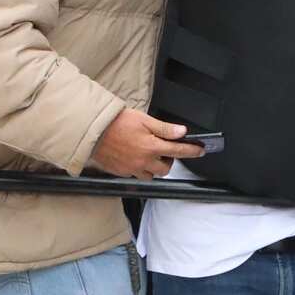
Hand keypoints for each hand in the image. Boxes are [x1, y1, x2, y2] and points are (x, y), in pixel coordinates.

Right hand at [90, 108, 205, 178]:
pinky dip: (138, 168)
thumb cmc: (116, 122)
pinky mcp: (121, 172)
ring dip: (153, 167)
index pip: (178, 150)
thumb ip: (164, 128)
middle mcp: (143, 161)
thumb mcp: (143, 120)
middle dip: (168, 160)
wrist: (93, 130)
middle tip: (164, 150)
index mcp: (151, 147)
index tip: (200, 151)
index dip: (192, 151)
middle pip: (165, 169)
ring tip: (148, 155)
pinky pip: (135, 175)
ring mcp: (132, 168)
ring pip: (150, 175)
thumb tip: (182, 132)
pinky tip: (134, 158)